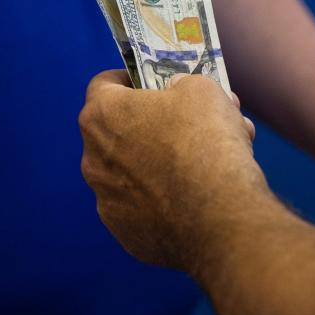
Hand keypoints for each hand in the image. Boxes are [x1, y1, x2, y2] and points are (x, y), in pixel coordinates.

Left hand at [79, 70, 268, 271]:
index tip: (155, 84)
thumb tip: (177, 92)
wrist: (220, 217)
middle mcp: (94, 159)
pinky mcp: (128, 234)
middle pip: (123, 131)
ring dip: (166, 162)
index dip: (131, 79)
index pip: (104, 85)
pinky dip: (168, 200)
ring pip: (137, 172)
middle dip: (158, 124)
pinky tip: (201, 197)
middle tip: (193, 123)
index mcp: (102, 116)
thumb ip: (182, 84)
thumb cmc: (206, 142)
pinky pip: (147, 208)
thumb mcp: (201, 90)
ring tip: (210, 161)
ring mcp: (108, 201)